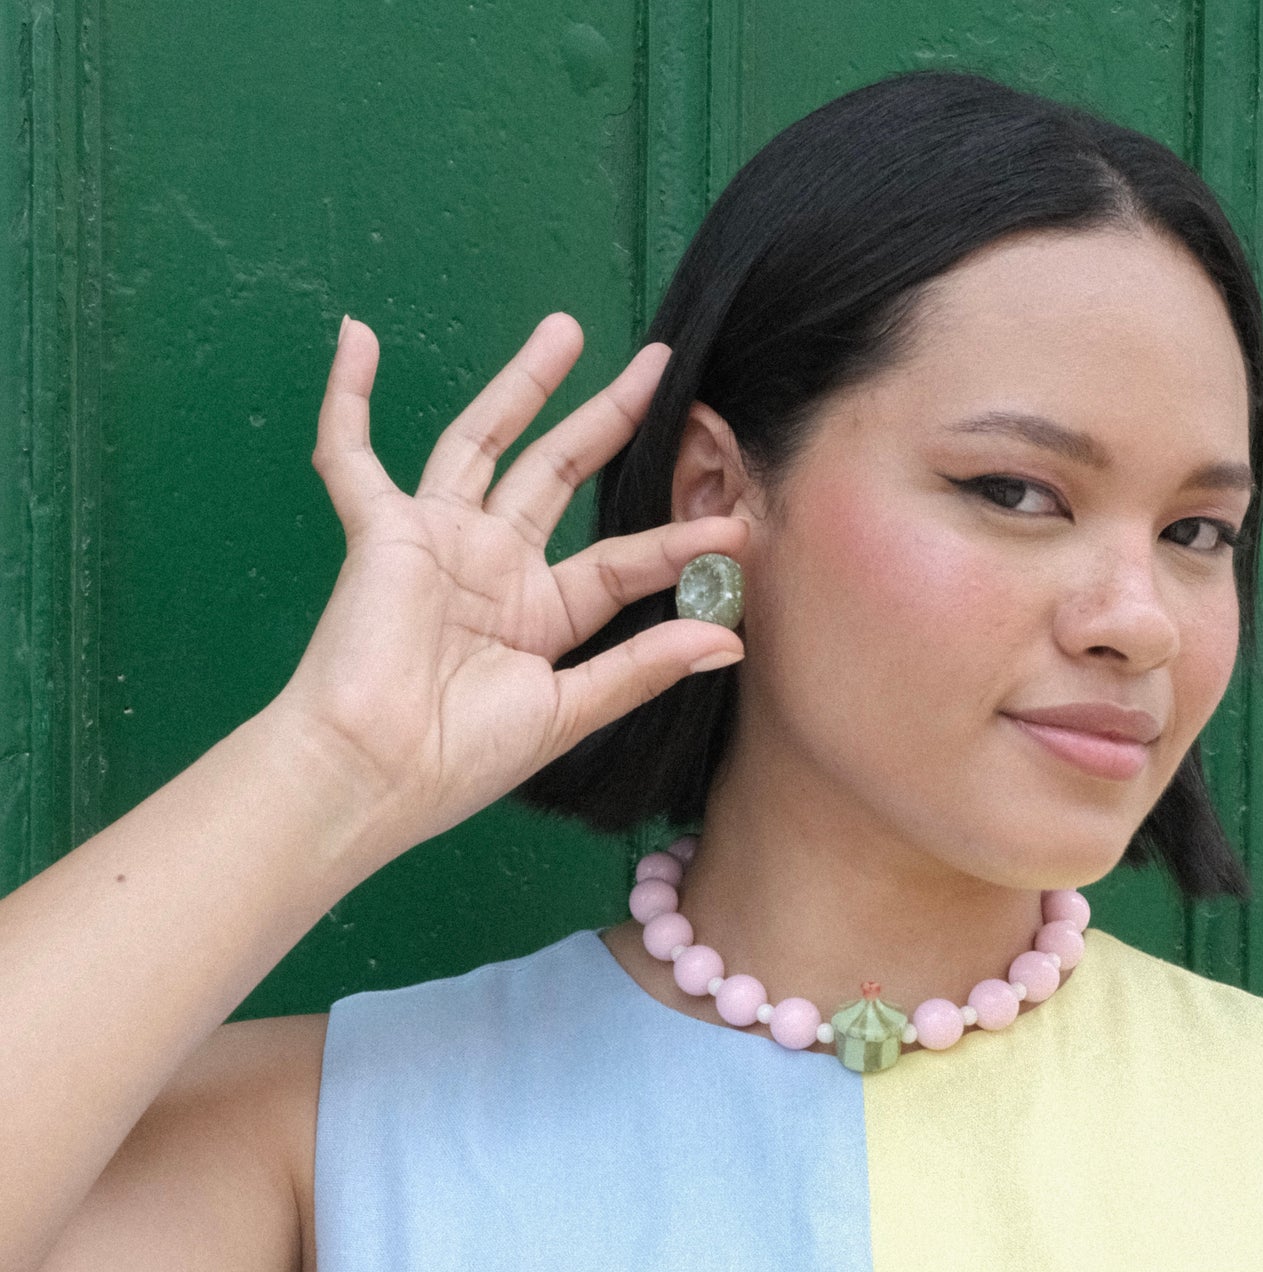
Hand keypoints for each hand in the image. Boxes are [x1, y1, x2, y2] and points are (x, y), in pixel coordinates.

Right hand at [273, 313, 746, 856]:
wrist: (374, 774)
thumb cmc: (463, 757)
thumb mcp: (568, 711)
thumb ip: (643, 668)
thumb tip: (731, 641)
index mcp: (538, 614)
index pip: (618, 561)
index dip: (675, 544)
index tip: (737, 526)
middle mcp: (492, 566)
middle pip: (558, 473)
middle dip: (609, 420)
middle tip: (660, 367)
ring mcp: (436, 540)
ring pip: (482, 441)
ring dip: (520, 384)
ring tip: (567, 329)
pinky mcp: (380, 530)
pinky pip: (351, 454)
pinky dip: (347, 398)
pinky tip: (357, 338)